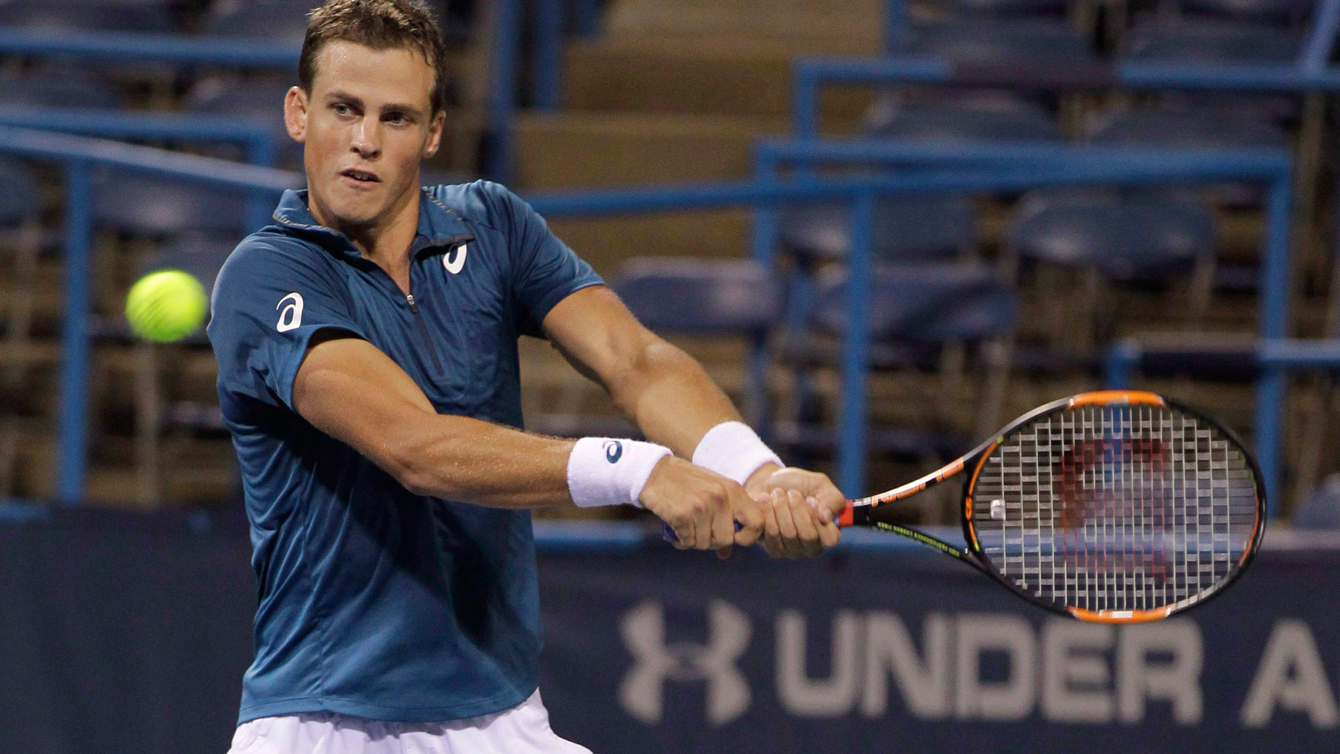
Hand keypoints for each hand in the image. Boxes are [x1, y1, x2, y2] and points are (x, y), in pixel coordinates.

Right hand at [640, 456, 764, 557]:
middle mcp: (721, 497)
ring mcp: (702, 506)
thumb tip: (726, 554)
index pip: (758, 522)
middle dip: (712, 541)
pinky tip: (676, 527)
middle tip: (700, 531)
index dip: (747, 537)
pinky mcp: (683, 515)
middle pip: (727, 539)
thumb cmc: (686, 485)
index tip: (733, 537)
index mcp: (734, 490)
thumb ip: (726, 518)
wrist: (654, 472)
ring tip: (686, 525)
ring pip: (704, 544)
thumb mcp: (712, 493)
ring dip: (693, 539)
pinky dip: (681, 539)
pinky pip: (688, 542)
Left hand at [745, 465, 842, 557]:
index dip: (819, 517)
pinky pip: (772, 534)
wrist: (767, 483)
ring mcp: (793, 551)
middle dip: (798, 509)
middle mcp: (812, 547)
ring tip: (777, 492)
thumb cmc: (798, 484)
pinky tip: (765, 500)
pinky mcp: (774, 549)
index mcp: (828, 533)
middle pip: (808, 535)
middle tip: (792, 492)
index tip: (810, 499)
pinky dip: (768, 512)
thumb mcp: (820, 484)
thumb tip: (826, 517)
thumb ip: (832, 499)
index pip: (830, 538)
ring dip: (782, 507)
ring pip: (789, 534)